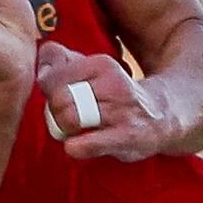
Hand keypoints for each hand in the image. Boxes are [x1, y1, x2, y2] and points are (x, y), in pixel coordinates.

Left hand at [37, 40, 169, 159]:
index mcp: (102, 64)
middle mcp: (113, 84)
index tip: (58, 100)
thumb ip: (62, 59)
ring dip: (64, 129)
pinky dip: (74, 147)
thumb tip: (42, 55)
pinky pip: (84, 145)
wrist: (161, 117)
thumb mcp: (94, 69)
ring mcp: (120, 112)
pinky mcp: (125, 138)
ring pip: (68, 119)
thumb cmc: (116, 95)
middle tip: (64, 119)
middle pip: (59, 98)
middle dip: (54, 112)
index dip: (48, 92)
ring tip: (73, 131)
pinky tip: (78, 145)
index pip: (53, 77)